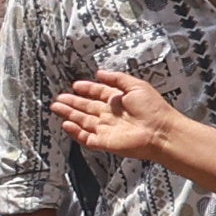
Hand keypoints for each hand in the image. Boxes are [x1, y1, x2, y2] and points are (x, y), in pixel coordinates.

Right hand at [49, 71, 190, 163]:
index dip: (86, 89)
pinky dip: (75, 132)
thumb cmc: (153, 108)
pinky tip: (66, 124)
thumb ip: (116, 78)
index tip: (75, 85)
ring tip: (56, 107)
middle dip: (72, 102)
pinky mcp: (104, 142)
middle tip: (58, 98)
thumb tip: (99, 73)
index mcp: (117, 100)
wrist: (160, 131)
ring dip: (69, 114)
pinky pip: (86, 138)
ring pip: (83, 121)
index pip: (98, 93)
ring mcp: (106, 129)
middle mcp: (110, 115)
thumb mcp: (135, 85)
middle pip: (86, 107)